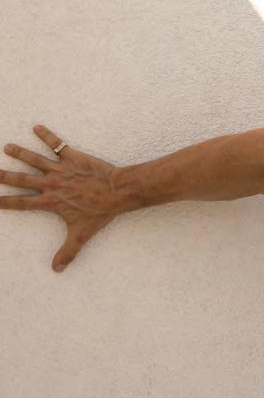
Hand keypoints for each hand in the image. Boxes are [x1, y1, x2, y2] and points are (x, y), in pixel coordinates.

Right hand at [0, 125, 120, 272]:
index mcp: (50, 202)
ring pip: (36, 159)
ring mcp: (61, 169)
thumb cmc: (101, 213)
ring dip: (21, 153)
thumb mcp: (82, 234)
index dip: (4, 202)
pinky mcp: (73, 157)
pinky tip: (38, 127)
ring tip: (8, 147)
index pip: (21, 203)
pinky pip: (58, 144)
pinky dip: (48, 135)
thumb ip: (68, 251)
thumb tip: (57, 270)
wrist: (118, 191)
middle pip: (21, 179)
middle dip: (3, 176)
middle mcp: (51, 184)